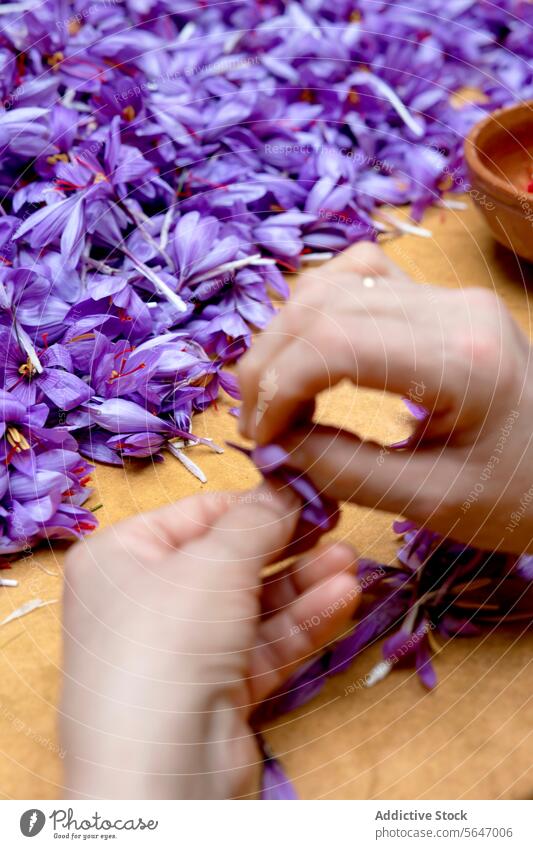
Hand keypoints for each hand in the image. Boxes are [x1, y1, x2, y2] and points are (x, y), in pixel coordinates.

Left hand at [60, 484, 357, 798]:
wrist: (160, 766)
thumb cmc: (167, 638)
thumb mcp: (215, 561)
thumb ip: (257, 520)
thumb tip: (286, 487)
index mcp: (122, 557)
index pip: (197, 514)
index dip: (255, 502)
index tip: (307, 491)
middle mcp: (146, 601)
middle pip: (229, 560)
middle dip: (287, 545)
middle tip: (338, 524)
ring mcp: (181, 649)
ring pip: (252, 604)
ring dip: (303, 582)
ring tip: (350, 562)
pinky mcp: (215, 689)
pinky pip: (262, 645)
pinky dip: (300, 623)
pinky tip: (342, 598)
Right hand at [238, 242, 532, 553]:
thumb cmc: (514, 496)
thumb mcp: (431, 502)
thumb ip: (343, 470)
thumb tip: (271, 444)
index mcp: (463, 360)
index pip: (334, 341)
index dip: (277, 385)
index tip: (259, 438)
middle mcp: (454, 308)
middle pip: (323, 306)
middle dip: (270, 365)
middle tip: (256, 424)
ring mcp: (448, 295)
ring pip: (333, 283)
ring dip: (286, 336)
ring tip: (275, 395)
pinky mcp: (439, 298)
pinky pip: (358, 279)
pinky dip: (316, 312)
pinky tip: (307, 352)